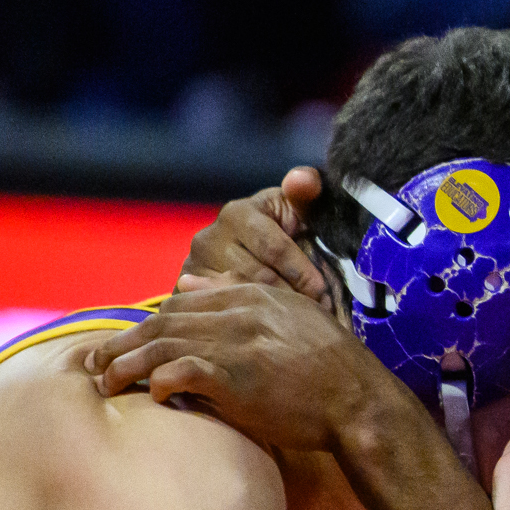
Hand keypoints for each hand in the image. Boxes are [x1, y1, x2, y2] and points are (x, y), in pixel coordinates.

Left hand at [84, 281, 388, 452]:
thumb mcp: (293, 317)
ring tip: (106, 383)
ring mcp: (236, 346)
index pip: (184, 301)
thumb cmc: (333, 369)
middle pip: (163, 322)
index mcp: (252, 297)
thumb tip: (189, 281)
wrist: (361, 403)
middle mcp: (238, 315)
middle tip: (94, 363)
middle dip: (123, 342)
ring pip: (161, 346)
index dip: (150, 322)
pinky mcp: (235, 379)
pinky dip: (159, 383)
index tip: (129, 340)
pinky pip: (179, 373)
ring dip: (126, 364)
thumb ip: (240, 295)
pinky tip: (152, 395)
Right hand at [178, 168, 332, 309]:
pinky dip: (246, 324)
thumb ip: (306, 193)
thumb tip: (302, 180)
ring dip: (274, 313)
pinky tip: (268, 330)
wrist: (249, 256)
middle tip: (316, 314)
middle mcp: (208, 239)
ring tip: (297, 323)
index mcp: (238, 214)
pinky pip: (219, 314)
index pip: (274, 248)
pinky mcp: (185, 294)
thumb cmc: (285, 232)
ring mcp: (192, 268)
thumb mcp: (298, 211)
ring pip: (240, 299)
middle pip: (258, 278)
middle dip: (293, 297)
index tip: (324, 292)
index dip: (303, 273)